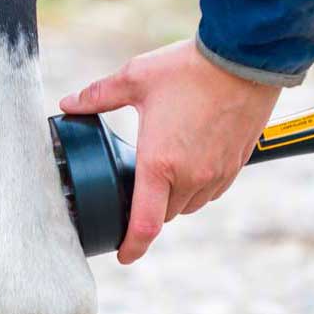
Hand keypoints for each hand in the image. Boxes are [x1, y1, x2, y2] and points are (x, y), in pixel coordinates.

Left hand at [60, 40, 280, 263]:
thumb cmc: (188, 69)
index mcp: (159, 163)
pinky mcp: (236, 165)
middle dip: (149, 207)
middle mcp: (190, 176)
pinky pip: (212, 191)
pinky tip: (192, 160)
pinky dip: (198, 186)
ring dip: (174, 197)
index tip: (122, 255)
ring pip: (189, 205)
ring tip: (165, 168)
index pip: (144, 225)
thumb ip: (98, 96)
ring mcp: (216, 173)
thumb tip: (69, 103)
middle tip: (139, 184)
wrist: (244, 59)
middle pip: (164, 214)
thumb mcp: (135, 78)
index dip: (131, 247)